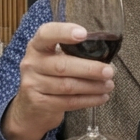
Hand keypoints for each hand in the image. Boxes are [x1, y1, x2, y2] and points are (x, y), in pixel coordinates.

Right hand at [2, 22, 114, 139]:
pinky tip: (101, 97)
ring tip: (109, 85)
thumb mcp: (55, 58)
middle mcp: (31, 63)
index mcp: (37, 45)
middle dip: (90, 69)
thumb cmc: (50, 75)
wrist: (30, 106)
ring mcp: (32, 84)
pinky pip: (68, 102)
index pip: (47, 34)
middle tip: (109, 71)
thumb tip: (106, 53)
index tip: (83, 34)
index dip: (64, 32)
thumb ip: (73, 52)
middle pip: (62, 65)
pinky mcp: (39, 103)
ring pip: (67, 86)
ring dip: (92, 86)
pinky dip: (88, 100)